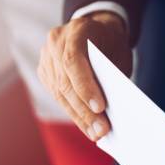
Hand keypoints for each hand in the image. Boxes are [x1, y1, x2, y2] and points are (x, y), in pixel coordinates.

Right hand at [38, 11, 131, 140]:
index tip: (100, 107)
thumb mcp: (119, 53)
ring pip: (60, 93)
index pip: (73, 61)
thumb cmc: (112, 43)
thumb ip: (113, 76)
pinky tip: (87, 127)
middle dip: (85, 111)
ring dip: (79, 117)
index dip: (85, 86)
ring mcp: (46, 57)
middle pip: (66, 82)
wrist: (96, 29)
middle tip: (101, 131)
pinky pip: (58, 96)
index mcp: (76, 30)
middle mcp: (56, 42)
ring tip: (96, 134)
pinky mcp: (45, 71)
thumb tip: (110, 111)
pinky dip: (74, 113)